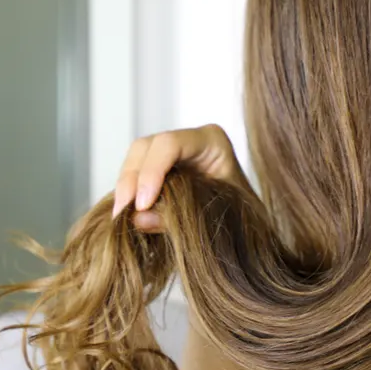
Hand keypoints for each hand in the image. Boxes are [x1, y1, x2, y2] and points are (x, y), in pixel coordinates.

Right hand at [113, 124, 251, 230]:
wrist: (250, 228)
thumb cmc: (244, 218)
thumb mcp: (217, 217)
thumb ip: (178, 217)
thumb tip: (138, 219)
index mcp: (211, 140)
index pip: (170, 144)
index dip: (151, 172)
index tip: (142, 205)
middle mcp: (188, 141)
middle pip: (146, 147)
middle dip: (131, 178)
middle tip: (122, 212)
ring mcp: (172, 154)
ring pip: (135, 159)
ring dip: (125, 187)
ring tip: (120, 216)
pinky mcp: (160, 171)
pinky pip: (136, 175)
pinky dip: (128, 194)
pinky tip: (125, 213)